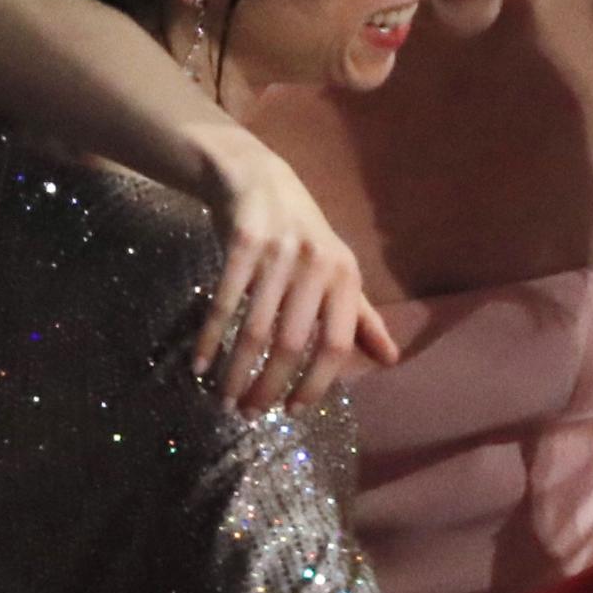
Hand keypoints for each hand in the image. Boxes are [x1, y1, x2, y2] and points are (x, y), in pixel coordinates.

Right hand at [192, 127, 397, 414]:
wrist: (259, 180)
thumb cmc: (305, 235)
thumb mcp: (339, 271)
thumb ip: (362, 318)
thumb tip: (392, 360)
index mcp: (345, 278)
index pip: (336, 344)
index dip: (316, 383)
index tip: (294, 410)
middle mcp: (315, 267)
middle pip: (292, 344)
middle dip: (269, 386)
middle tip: (249, 413)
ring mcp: (278, 254)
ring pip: (256, 329)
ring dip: (237, 371)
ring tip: (225, 400)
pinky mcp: (241, 243)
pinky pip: (224, 302)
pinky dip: (211, 338)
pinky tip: (200, 365)